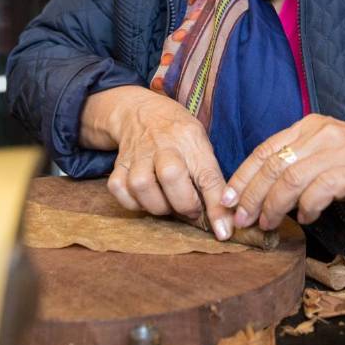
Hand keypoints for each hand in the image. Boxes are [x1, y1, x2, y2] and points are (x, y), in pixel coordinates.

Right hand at [81, 86, 234, 240]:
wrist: (141, 111)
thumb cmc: (179, 135)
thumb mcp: (202, 147)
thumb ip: (212, 182)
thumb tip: (226, 225)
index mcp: (191, 140)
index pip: (208, 176)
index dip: (217, 207)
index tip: (224, 232)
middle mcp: (163, 145)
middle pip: (170, 175)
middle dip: (183, 203)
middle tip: (190, 208)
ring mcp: (138, 154)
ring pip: (141, 185)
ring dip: (156, 205)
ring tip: (166, 203)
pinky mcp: (119, 164)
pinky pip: (118, 188)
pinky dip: (131, 201)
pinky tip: (144, 199)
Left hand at [221, 114, 344, 230]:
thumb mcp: (329, 156)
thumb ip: (300, 167)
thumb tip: (264, 196)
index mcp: (309, 127)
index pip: (264, 150)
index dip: (242, 177)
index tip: (227, 201)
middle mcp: (320, 133)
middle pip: (272, 165)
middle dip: (251, 196)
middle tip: (241, 221)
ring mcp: (338, 149)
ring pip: (290, 179)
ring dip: (273, 206)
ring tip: (268, 225)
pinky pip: (319, 190)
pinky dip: (307, 208)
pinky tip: (306, 219)